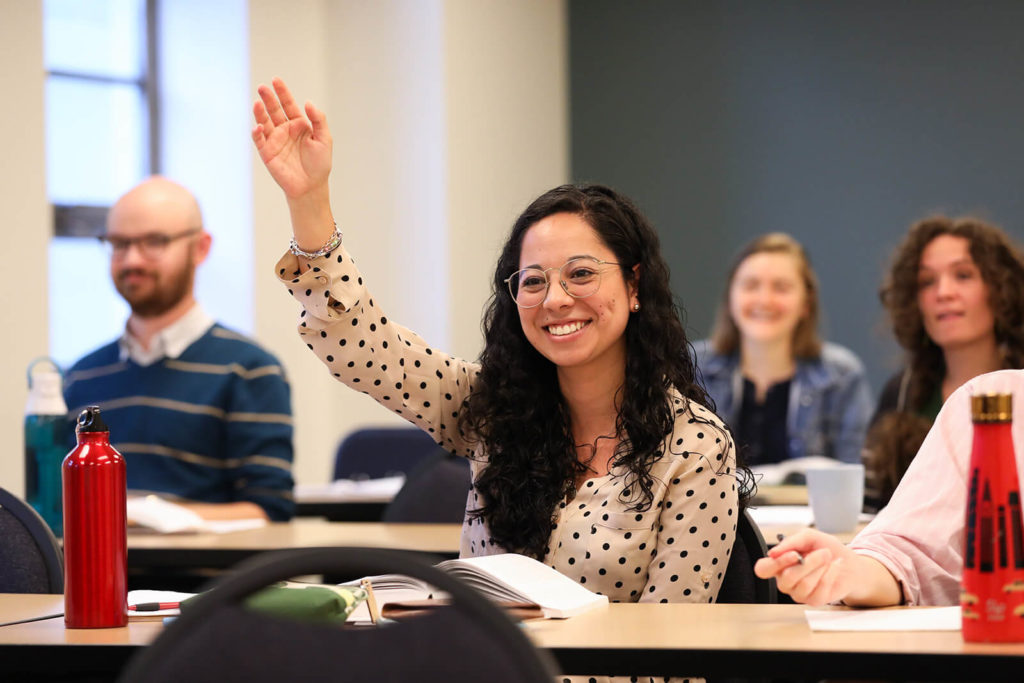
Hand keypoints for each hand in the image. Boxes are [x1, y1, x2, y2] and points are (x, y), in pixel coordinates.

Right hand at [252, 77, 331, 199]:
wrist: (311, 187)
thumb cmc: (319, 164)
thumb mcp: (325, 139)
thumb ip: (318, 119)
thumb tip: (308, 102)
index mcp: (299, 125)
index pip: (288, 105)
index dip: (282, 92)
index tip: (276, 80)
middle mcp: (285, 130)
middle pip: (274, 110)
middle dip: (268, 98)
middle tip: (263, 87)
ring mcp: (275, 140)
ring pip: (264, 122)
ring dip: (260, 112)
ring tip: (258, 103)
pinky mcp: (267, 152)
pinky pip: (259, 140)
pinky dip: (257, 133)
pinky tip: (259, 126)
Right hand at [754, 529, 858, 605]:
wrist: (850, 564)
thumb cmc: (826, 549)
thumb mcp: (809, 537)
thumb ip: (791, 542)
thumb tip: (773, 552)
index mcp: (779, 564)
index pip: (763, 569)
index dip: (775, 564)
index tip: (793, 554)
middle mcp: (785, 580)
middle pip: (786, 578)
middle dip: (808, 564)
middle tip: (823, 553)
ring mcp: (798, 593)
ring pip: (803, 585)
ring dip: (820, 568)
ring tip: (828, 558)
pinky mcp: (814, 600)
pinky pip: (819, 590)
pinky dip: (830, 575)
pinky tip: (834, 567)